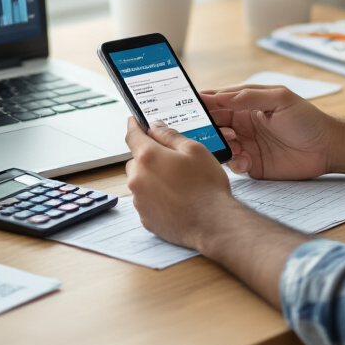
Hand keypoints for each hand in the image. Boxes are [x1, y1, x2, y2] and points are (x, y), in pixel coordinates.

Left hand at [124, 118, 238, 250]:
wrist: (212, 223)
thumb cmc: (206, 186)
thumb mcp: (195, 150)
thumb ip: (170, 136)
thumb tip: (155, 127)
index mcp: (148, 157)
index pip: (132, 135)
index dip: (133, 126)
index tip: (133, 121)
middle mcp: (137, 178)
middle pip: (136, 160)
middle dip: (149, 157)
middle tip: (171, 160)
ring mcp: (139, 200)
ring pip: (139, 181)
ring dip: (151, 177)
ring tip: (177, 183)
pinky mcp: (144, 217)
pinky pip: (145, 199)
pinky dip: (155, 196)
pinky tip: (175, 198)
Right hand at [200, 85, 336, 180]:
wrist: (327, 148)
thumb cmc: (307, 119)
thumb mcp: (280, 99)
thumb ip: (249, 96)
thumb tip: (220, 96)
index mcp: (246, 104)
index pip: (217, 101)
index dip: (202, 103)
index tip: (187, 106)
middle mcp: (242, 124)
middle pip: (213, 124)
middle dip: (206, 127)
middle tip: (205, 130)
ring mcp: (246, 145)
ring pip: (219, 145)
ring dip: (220, 145)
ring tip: (234, 143)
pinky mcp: (252, 164)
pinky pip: (233, 164)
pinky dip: (234, 162)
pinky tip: (245, 160)